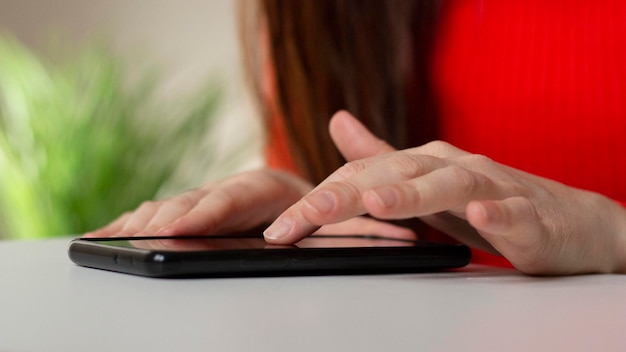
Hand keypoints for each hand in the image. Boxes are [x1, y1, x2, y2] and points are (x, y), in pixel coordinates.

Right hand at [84, 169, 415, 239]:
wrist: (329, 197)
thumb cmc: (340, 206)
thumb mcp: (357, 216)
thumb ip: (371, 225)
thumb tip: (406, 238)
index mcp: (275, 186)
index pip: (239, 195)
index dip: (211, 211)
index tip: (187, 227)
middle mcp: (243, 191)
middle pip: (200, 201)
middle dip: (168, 218)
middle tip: (139, 236)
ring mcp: (221, 202)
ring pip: (178, 206)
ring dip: (144, 220)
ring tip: (109, 234)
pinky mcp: (207, 216)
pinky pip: (170, 215)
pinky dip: (140, 221)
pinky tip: (112, 231)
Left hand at [264, 111, 625, 274]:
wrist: (568, 220)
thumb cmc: (488, 203)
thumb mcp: (425, 182)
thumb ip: (382, 157)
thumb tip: (337, 122)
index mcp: (423, 164)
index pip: (364, 175)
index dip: (321, 198)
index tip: (283, 227)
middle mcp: (453, 167)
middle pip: (395, 175)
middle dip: (347, 195)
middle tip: (307, 213)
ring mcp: (493, 188)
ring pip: (449, 186)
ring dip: (412, 194)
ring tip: (376, 203)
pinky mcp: (531, 215)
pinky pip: (511, 213)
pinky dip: (495, 214)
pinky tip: (476, 217)